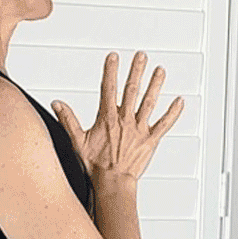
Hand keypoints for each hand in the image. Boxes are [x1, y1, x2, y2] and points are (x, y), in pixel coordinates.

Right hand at [52, 51, 184, 187]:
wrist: (112, 183)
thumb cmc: (96, 165)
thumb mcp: (78, 141)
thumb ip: (68, 120)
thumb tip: (57, 104)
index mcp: (108, 119)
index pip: (108, 88)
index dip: (111, 71)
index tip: (113, 57)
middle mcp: (125, 120)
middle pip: (131, 90)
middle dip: (136, 71)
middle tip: (141, 56)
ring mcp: (139, 130)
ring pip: (149, 102)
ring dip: (155, 85)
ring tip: (160, 70)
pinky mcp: (150, 140)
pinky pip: (164, 124)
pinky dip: (173, 113)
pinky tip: (180, 101)